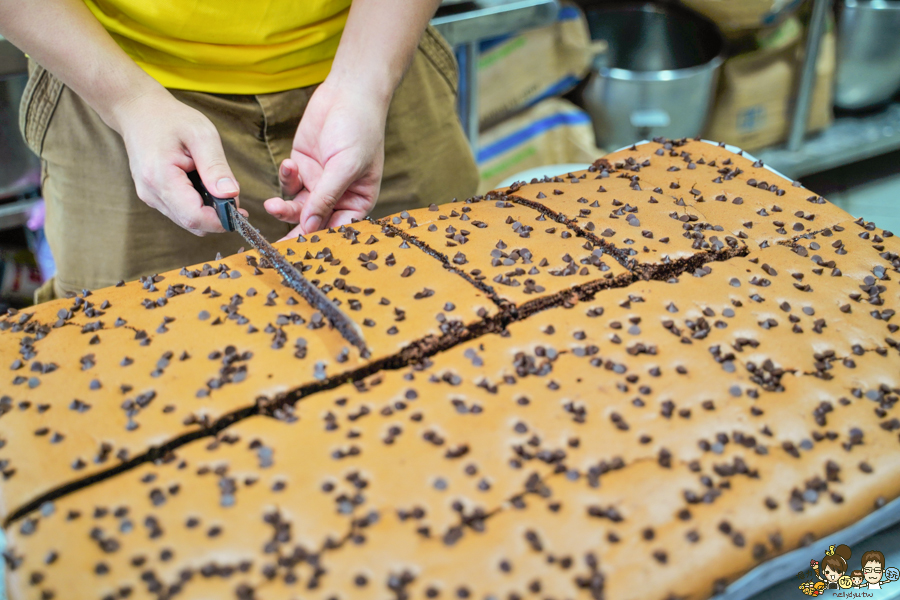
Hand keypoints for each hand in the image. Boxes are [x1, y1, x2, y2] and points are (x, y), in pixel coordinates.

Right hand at [112, 88, 244, 234]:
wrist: (138, 111)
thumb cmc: (171, 119)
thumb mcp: (201, 135)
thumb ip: (216, 166)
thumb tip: (231, 194)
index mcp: (161, 178)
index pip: (194, 217)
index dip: (221, 220)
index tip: (240, 211)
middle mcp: (151, 193)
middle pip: (192, 222)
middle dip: (217, 216)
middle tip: (231, 194)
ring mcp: (150, 196)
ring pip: (187, 220)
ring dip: (207, 210)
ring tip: (214, 182)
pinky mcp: (153, 196)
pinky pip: (180, 211)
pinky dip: (197, 204)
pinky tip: (201, 184)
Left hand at [264, 79, 385, 238]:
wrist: (349, 93)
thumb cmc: (360, 129)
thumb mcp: (346, 166)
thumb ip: (327, 197)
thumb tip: (310, 228)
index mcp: (358, 200)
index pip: (338, 229)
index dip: (321, 240)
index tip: (300, 251)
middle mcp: (338, 195)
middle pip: (314, 222)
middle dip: (296, 229)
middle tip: (276, 243)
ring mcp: (318, 182)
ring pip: (297, 207)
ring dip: (284, 208)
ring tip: (272, 205)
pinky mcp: (302, 167)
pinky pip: (289, 183)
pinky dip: (286, 178)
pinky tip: (289, 165)